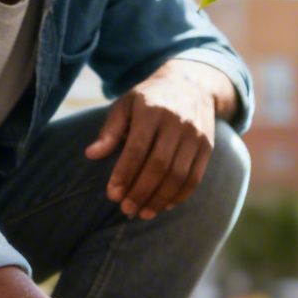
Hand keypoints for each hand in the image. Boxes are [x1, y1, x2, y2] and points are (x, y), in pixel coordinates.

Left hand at [85, 63, 221, 219]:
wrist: (192, 84)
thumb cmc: (149, 99)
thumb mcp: (125, 105)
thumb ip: (109, 131)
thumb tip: (91, 155)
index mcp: (151, 110)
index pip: (137, 148)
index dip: (124, 174)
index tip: (112, 194)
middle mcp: (176, 122)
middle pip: (160, 166)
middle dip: (141, 191)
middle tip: (126, 209)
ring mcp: (195, 135)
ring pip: (179, 175)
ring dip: (160, 198)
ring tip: (143, 213)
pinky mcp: (207, 147)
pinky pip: (195, 177)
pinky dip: (180, 196)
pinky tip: (164, 205)